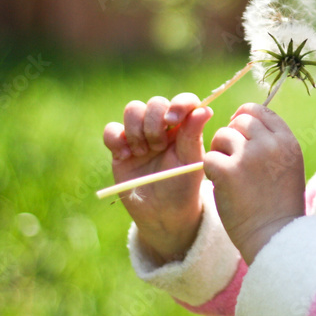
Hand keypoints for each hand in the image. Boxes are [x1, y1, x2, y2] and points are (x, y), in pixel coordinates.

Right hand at [103, 92, 212, 263]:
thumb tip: (204, 109)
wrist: (162, 214)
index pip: (183, 101)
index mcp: (184, 127)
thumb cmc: (182, 186)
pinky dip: (116, 139)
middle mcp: (162, 126)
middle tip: (159, 146)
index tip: (173, 120)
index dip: (178, 104)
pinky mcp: (120, 147)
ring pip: (132, 110)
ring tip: (144, 152)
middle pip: (155, 103)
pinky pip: (111, 130)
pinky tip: (126, 156)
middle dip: (154, 122)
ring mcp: (140, 135)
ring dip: (137, 129)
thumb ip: (193, 135)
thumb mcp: (190, 162)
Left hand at [203, 103, 305, 264]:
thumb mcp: (288, 165)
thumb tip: (244, 120)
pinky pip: (209, 157)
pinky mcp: (228, 171)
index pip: (261, 111)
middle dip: (232, 135)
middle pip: (240, 121)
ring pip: (222, 135)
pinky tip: (222, 185)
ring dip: (220, 152)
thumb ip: (272, 143)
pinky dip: (211, 170)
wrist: (276, 237)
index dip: (246, 117)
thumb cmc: (280, 204)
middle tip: (232, 158)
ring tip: (228, 174)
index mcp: (287, 141)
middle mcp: (270, 143)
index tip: (239, 130)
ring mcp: (249, 155)